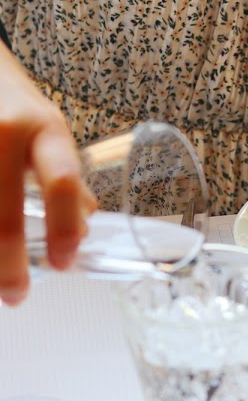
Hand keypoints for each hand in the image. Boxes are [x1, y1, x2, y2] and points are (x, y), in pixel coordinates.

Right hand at [0, 46, 95, 304]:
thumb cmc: (13, 104)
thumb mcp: (49, 131)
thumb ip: (67, 177)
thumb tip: (86, 225)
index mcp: (43, 129)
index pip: (62, 183)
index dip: (65, 230)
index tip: (65, 264)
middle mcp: (4, 133)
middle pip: (3, 218)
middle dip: (9, 267)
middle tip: (17, 295)